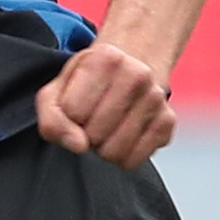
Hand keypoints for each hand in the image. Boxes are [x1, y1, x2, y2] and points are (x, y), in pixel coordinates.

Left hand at [35, 42, 175, 170]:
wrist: (135, 62)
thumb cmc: (93, 79)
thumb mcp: (60, 87)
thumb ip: (52, 117)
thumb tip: (78, 145)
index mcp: (105, 59)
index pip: (72, 113)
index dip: (69, 115)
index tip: (78, 104)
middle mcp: (136, 75)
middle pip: (94, 136)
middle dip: (87, 133)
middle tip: (94, 117)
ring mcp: (156, 99)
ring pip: (113, 153)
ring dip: (104, 147)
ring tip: (108, 126)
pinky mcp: (167, 122)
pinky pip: (133, 161)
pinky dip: (122, 156)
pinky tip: (124, 134)